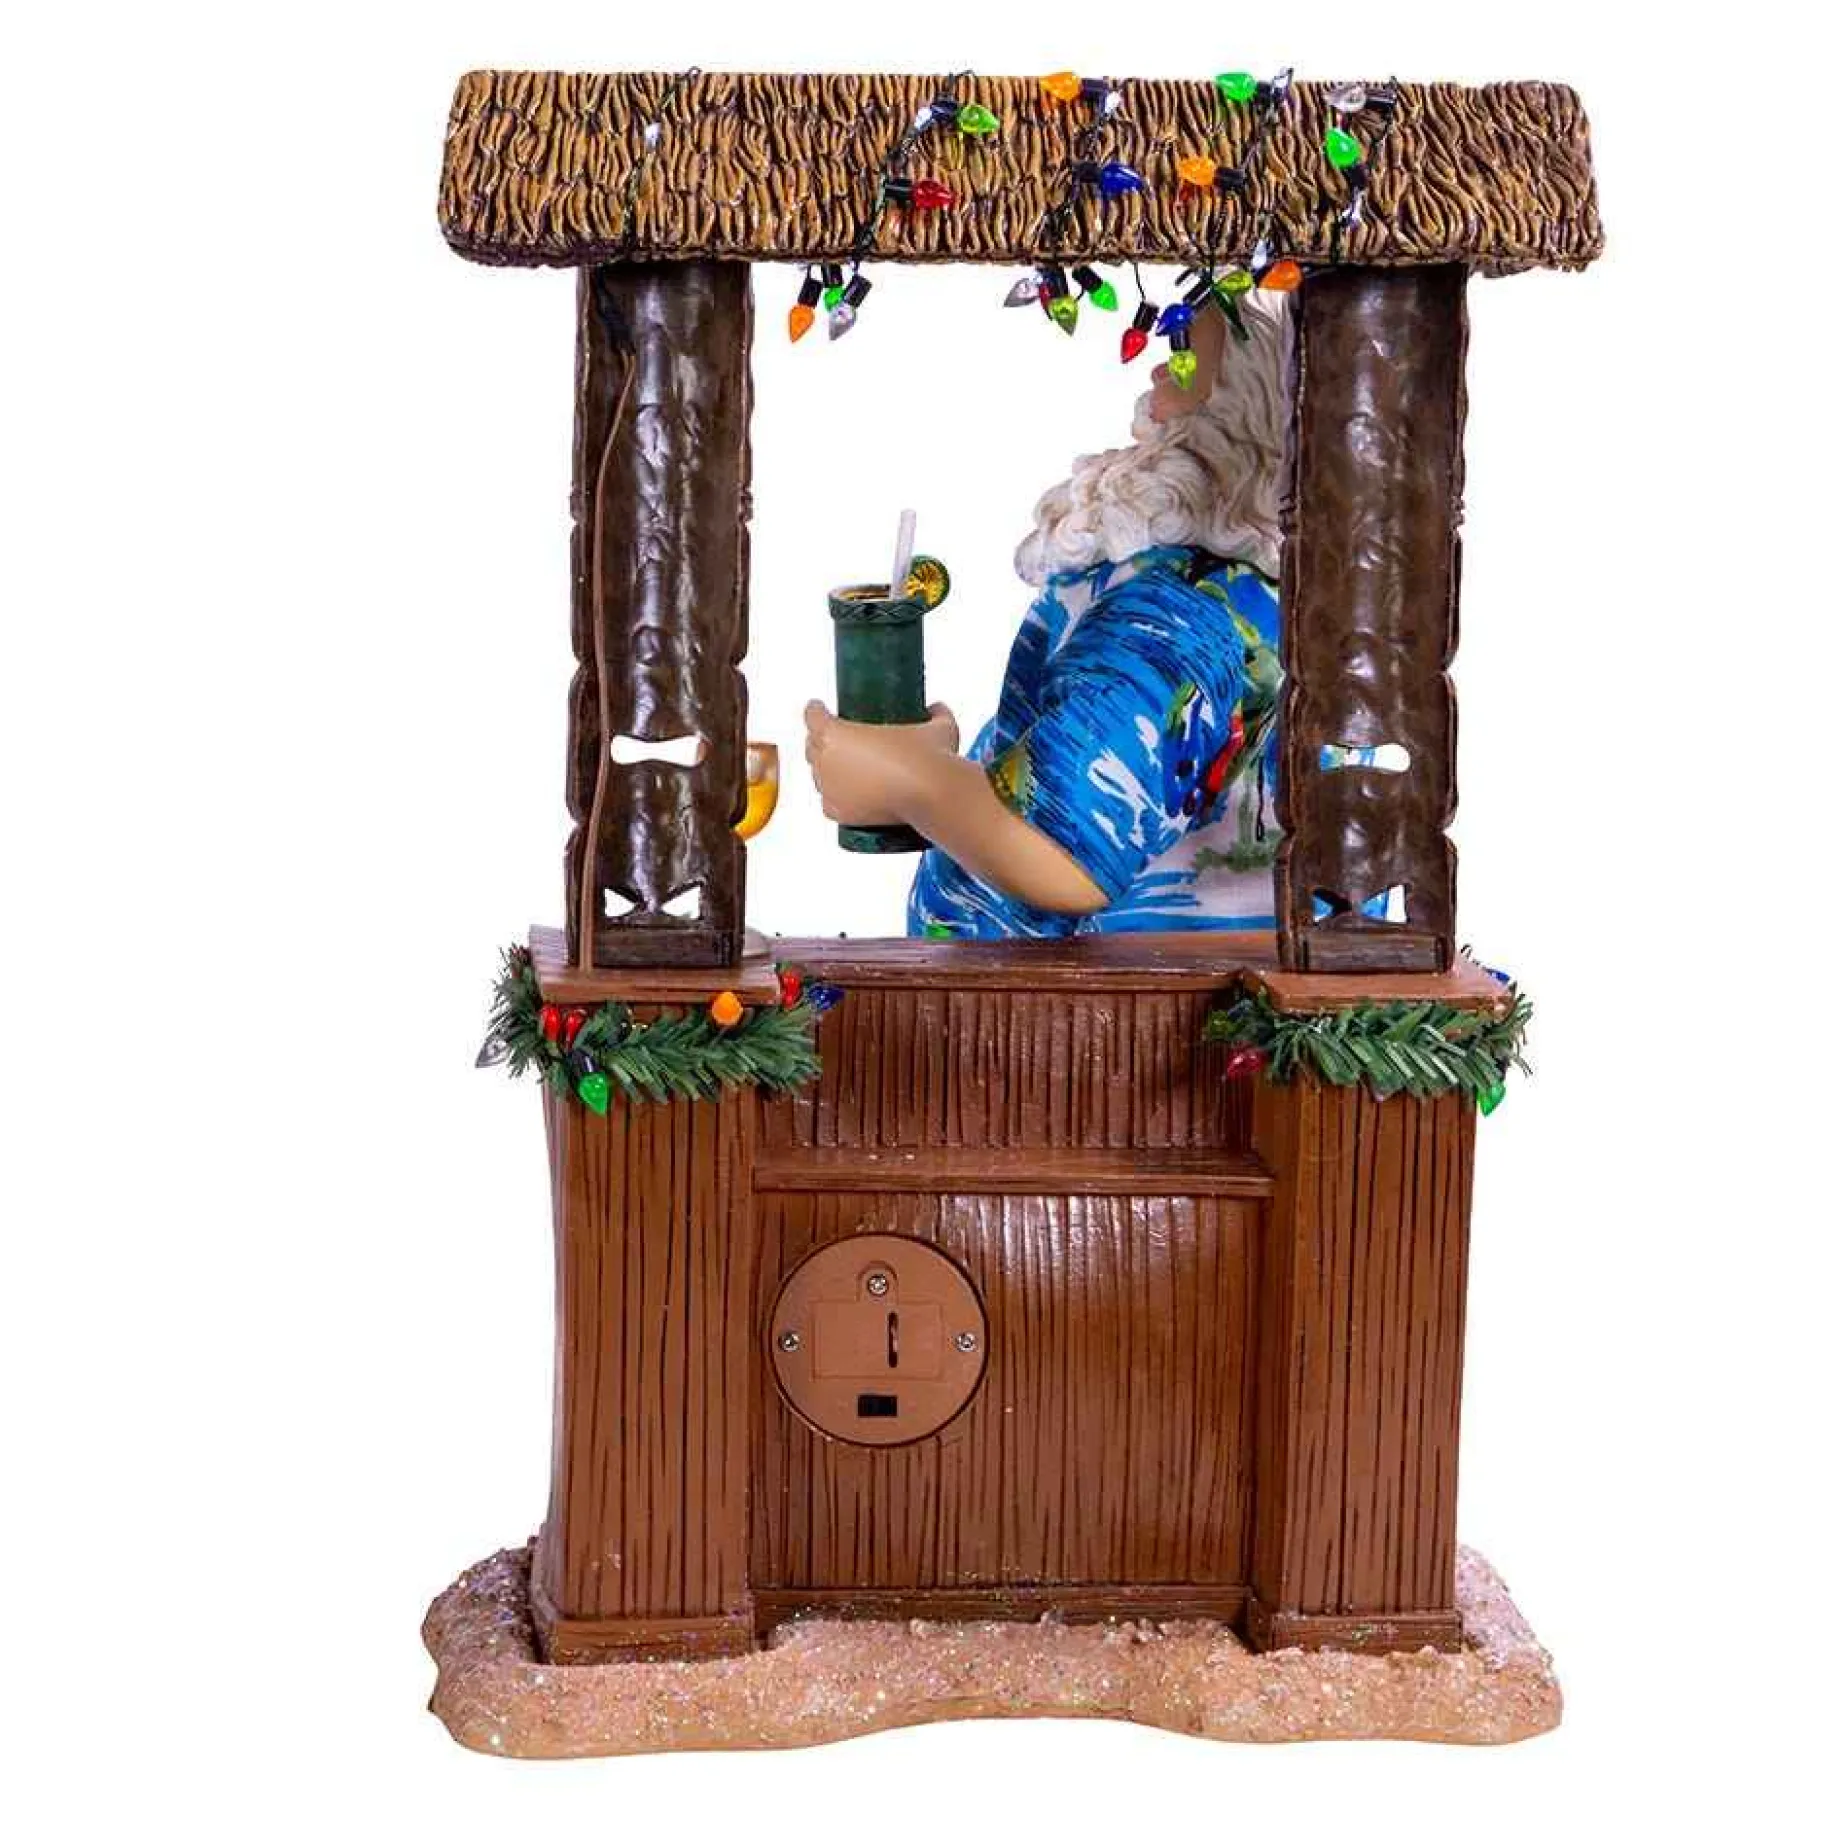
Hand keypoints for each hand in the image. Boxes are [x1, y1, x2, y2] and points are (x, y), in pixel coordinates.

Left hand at [803, 700, 959, 827]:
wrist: (930, 794)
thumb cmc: (927, 757)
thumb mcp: (936, 726)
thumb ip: (935, 713)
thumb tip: (935, 709)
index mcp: (835, 733)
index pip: (812, 716)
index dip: (815, 710)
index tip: (820, 709)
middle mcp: (826, 761)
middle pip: (811, 746)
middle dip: (820, 741)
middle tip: (838, 739)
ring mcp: (829, 789)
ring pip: (817, 775)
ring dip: (826, 769)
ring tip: (845, 767)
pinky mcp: (838, 814)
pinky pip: (828, 803)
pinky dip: (835, 797)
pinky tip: (845, 793)